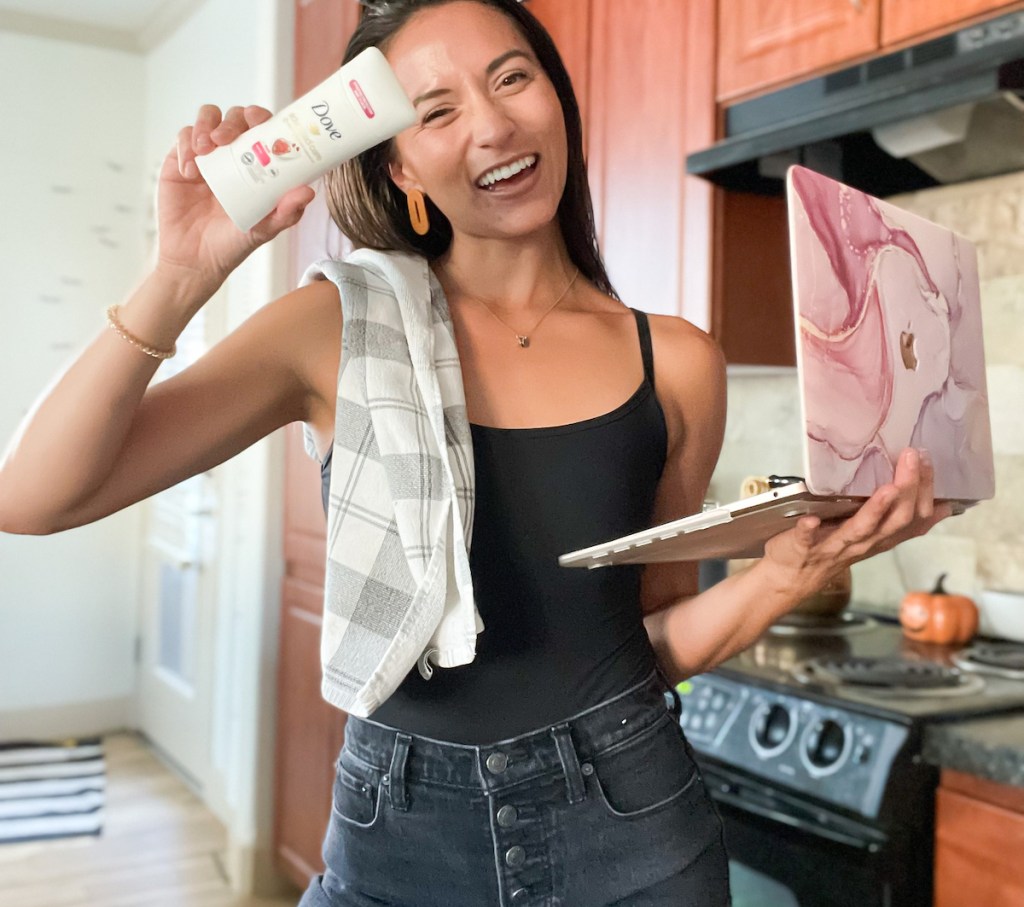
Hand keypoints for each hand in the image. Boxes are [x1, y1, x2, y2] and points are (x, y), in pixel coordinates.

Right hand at [156, 104, 315, 292]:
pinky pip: (182, 139)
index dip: (261, 118)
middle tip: (225, 140)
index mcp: (257, 165)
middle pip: (234, 117)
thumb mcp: (263, 229)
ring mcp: (206, 156)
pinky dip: (185, 148)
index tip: (258, 123)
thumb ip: (286, 213)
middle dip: (232, 121)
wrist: (195, 259)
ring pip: (207, 119)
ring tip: (205, 150)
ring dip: (205, 126)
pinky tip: (190, 172)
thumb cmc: (232, 244)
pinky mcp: (180, 161)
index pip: (262, 129)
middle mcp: (233, 155)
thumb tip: (308, 192)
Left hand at [762, 448, 952, 597]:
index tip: (928, 461)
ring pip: (861, 530)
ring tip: (889, 489)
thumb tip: (944, 506)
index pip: (913, 516)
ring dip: (875, 510)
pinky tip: (810, 519)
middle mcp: (863, 542)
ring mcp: (833, 546)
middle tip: (913, 458)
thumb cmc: (834, 549)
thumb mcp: (874, 536)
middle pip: (894, 520)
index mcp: (880, 537)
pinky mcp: (803, 547)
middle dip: (908, 489)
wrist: (794, 577)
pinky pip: (807, 539)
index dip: (924, 491)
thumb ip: (902, 522)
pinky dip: (808, 529)